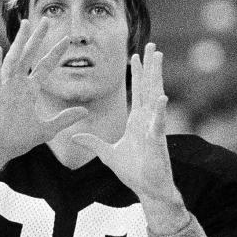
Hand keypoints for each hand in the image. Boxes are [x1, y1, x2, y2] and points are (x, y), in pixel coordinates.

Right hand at [0, 20, 89, 182]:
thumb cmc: (16, 140)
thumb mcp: (46, 129)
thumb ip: (64, 118)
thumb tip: (85, 111)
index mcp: (29, 90)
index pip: (44, 66)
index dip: (55, 53)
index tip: (66, 40)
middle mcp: (17, 85)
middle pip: (29, 56)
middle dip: (38, 38)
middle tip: (46, 19)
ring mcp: (5, 89)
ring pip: (13, 60)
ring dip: (19, 43)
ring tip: (25, 25)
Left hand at [70, 43, 184, 220]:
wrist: (149, 190)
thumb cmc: (134, 172)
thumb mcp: (108, 155)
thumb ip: (93, 143)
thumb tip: (75, 136)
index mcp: (137, 121)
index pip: (136, 91)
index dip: (135, 73)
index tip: (134, 54)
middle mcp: (147, 120)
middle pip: (148, 87)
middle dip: (149, 66)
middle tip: (152, 45)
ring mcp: (153, 128)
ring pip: (155, 97)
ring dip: (156, 77)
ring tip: (158, 58)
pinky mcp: (156, 141)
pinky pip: (158, 124)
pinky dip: (159, 111)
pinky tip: (162, 97)